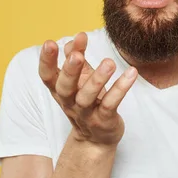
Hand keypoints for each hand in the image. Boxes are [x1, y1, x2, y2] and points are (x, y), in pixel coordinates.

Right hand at [39, 32, 137, 147]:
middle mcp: (70, 102)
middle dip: (70, 71)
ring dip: (98, 79)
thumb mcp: (80, 79)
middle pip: (65, 87)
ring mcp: (86, 113)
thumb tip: (75, 39)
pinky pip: (111, 104)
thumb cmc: (87, 101)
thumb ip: (76, 57)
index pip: (47, 76)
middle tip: (77, 55)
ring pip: (88, 97)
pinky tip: (131, 73)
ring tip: (109, 63)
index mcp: (60, 90)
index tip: (50, 43)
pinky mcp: (104, 120)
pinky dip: (121, 88)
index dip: (46, 61)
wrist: (96, 139)